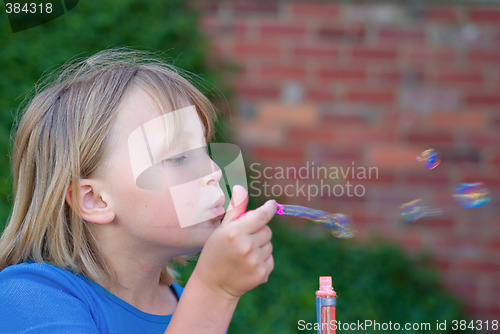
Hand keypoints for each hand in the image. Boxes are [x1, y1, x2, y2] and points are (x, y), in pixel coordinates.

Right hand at [192, 185, 274, 299]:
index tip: (272, 204)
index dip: (268, 208)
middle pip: (267, 230)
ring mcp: (255, 261)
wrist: (213, 285)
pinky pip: (270, 259)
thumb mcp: (221, 229)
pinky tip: (247, 265)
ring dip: (260, 246)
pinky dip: (262, 260)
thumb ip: (234, 209)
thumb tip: (241, 187)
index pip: (261, 215)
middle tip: (243, 240)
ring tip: (243, 254)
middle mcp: (246, 246)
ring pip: (269, 244)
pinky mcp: (262, 274)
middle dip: (258, 232)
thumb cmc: (215, 252)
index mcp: (235, 232)